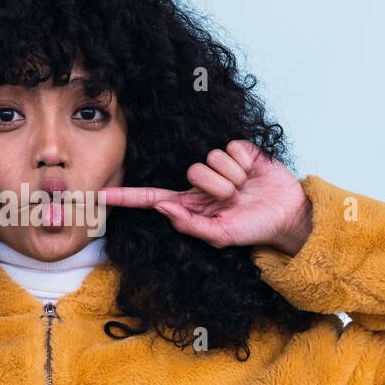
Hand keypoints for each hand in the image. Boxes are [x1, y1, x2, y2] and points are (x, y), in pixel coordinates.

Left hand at [99, 139, 312, 252]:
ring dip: (234, 178)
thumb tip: (163, 207)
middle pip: (193, 172)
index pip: (152, 198)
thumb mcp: (222, 236)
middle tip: (235, 200)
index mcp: (190, 204)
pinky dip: (246, 164)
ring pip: (212, 159)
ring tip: (246, 189)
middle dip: (219, 188)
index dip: (124, 196)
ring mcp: (219, 165)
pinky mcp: (238, 151)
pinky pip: (232, 148)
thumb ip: (191, 224)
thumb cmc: (254, 229)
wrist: (288, 215)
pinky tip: (253, 173)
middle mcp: (200, 183)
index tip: (96, 196)